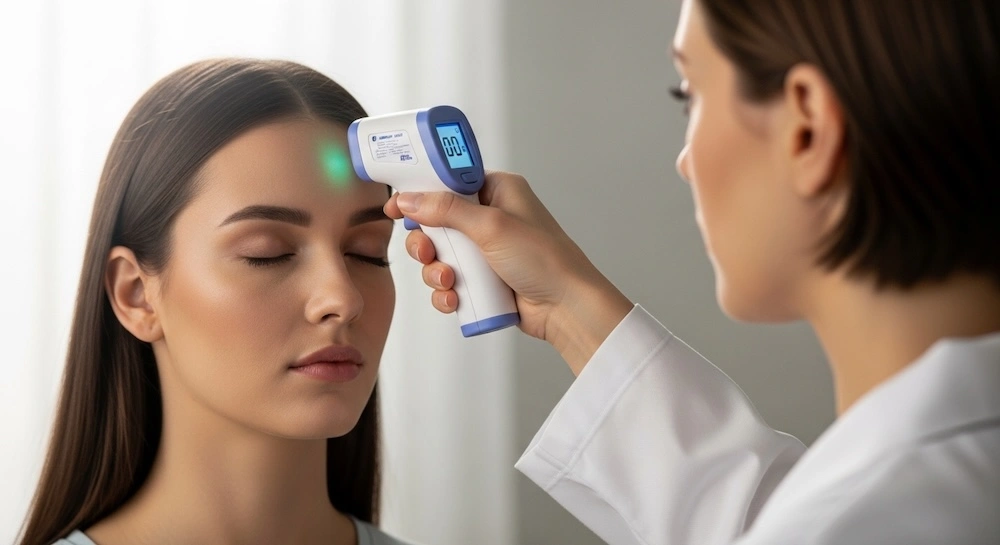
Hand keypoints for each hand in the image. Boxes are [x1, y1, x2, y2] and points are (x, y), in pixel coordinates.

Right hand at [384, 171, 632, 373]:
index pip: (449, 181)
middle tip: (427, 252)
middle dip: (427, 242)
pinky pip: (451, 281)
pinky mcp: (484, 279)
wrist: (566, 308)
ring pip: (440, 255)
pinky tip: (455, 299)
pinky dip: (447, 291)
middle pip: (437, 222)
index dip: (421, 193)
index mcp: (497, 191)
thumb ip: (446, 210)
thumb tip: (409, 199)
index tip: (397, 206)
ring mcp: (487, 251)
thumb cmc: (543, 259)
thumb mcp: (491, 226)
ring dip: (436, 271)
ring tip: (449, 281)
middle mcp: (491, 217)